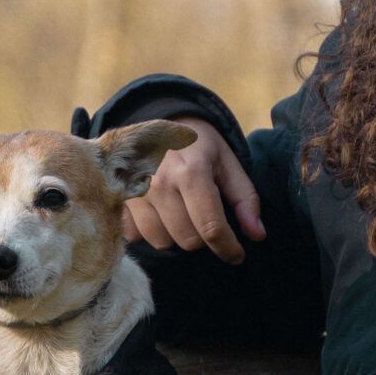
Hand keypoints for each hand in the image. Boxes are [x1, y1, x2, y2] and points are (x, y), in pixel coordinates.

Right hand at [122, 117, 265, 263]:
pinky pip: (137, 236)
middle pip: (188, 240)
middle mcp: (160, 184)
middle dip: (202, 237)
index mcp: (192, 172)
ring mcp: (135, 192)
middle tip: (204, 217)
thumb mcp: (227, 163)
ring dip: (176, 235)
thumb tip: (257, 235)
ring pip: (162, 242)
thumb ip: (245, 199)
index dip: (228, 248)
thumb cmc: (198, 145)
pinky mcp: (118, 199)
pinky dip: (151, 231)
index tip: (237, 255)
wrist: (156, 119)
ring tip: (181, 213)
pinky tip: (158, 213)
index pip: (211, 228)